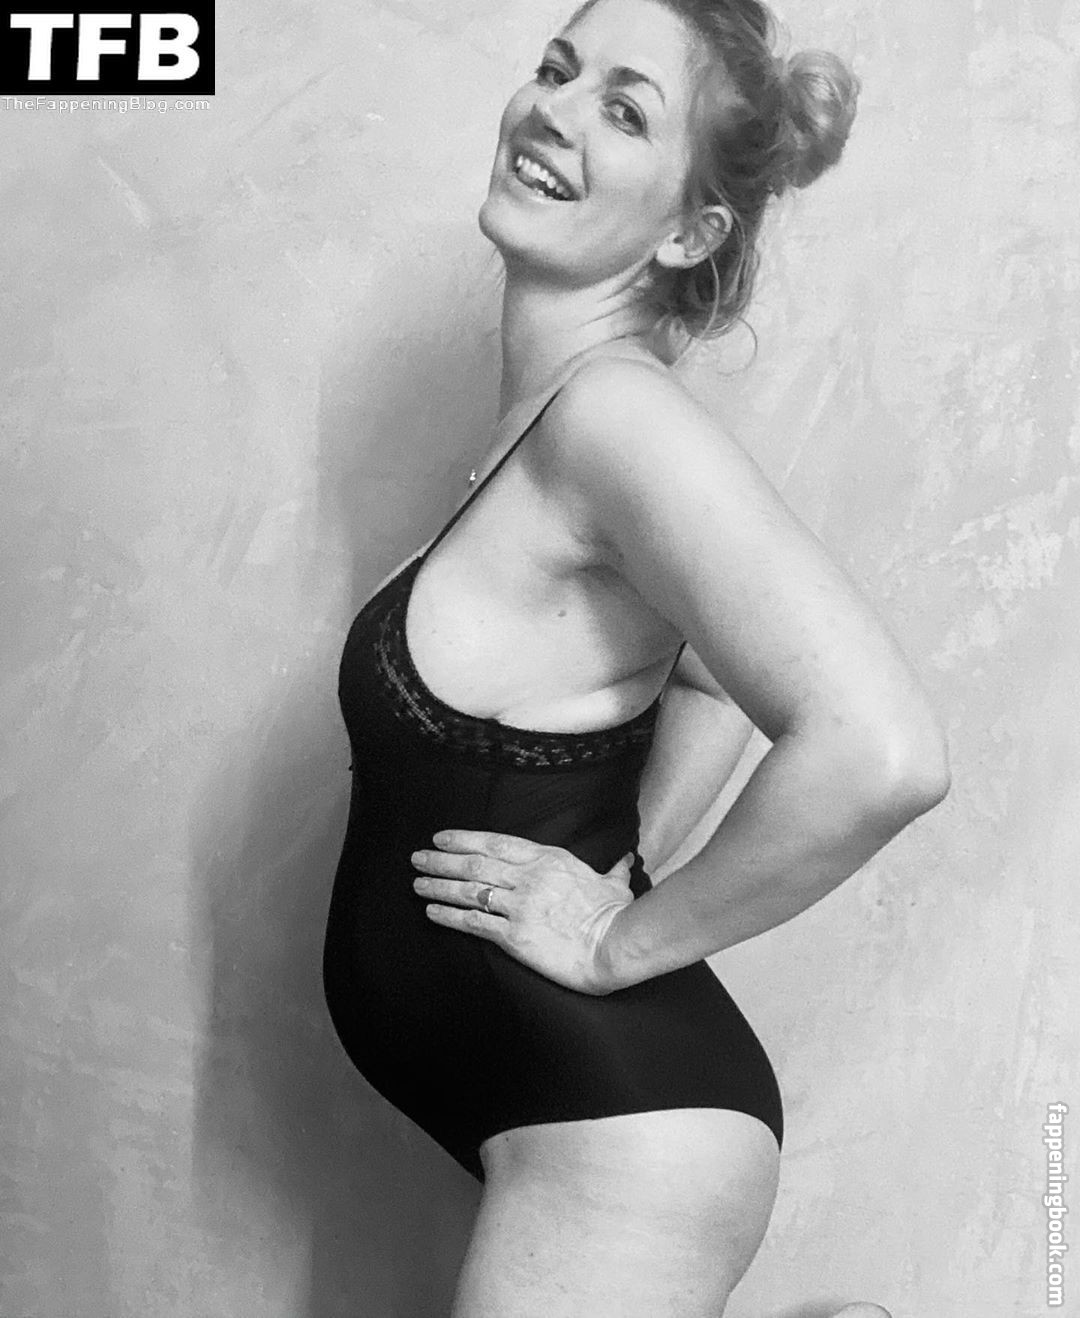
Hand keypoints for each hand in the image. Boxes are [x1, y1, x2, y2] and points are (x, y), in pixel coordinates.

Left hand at [410, 829, 636, 994]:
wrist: (614, 945)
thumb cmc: (615, 914)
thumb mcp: (614, 882)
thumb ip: (612, 869)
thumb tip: (624, 859)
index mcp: (548, 859)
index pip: (495, 842)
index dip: (464, 839)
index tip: (441, 837)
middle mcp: (527, 877)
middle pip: (474, 863)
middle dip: (441, 860)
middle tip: (417, 858)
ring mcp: (518, 905)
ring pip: (468, 890)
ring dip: (438, 886)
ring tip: (417, 883)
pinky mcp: (513, 935)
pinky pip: (473, 922)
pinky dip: (449, 916)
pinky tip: (432, 912)